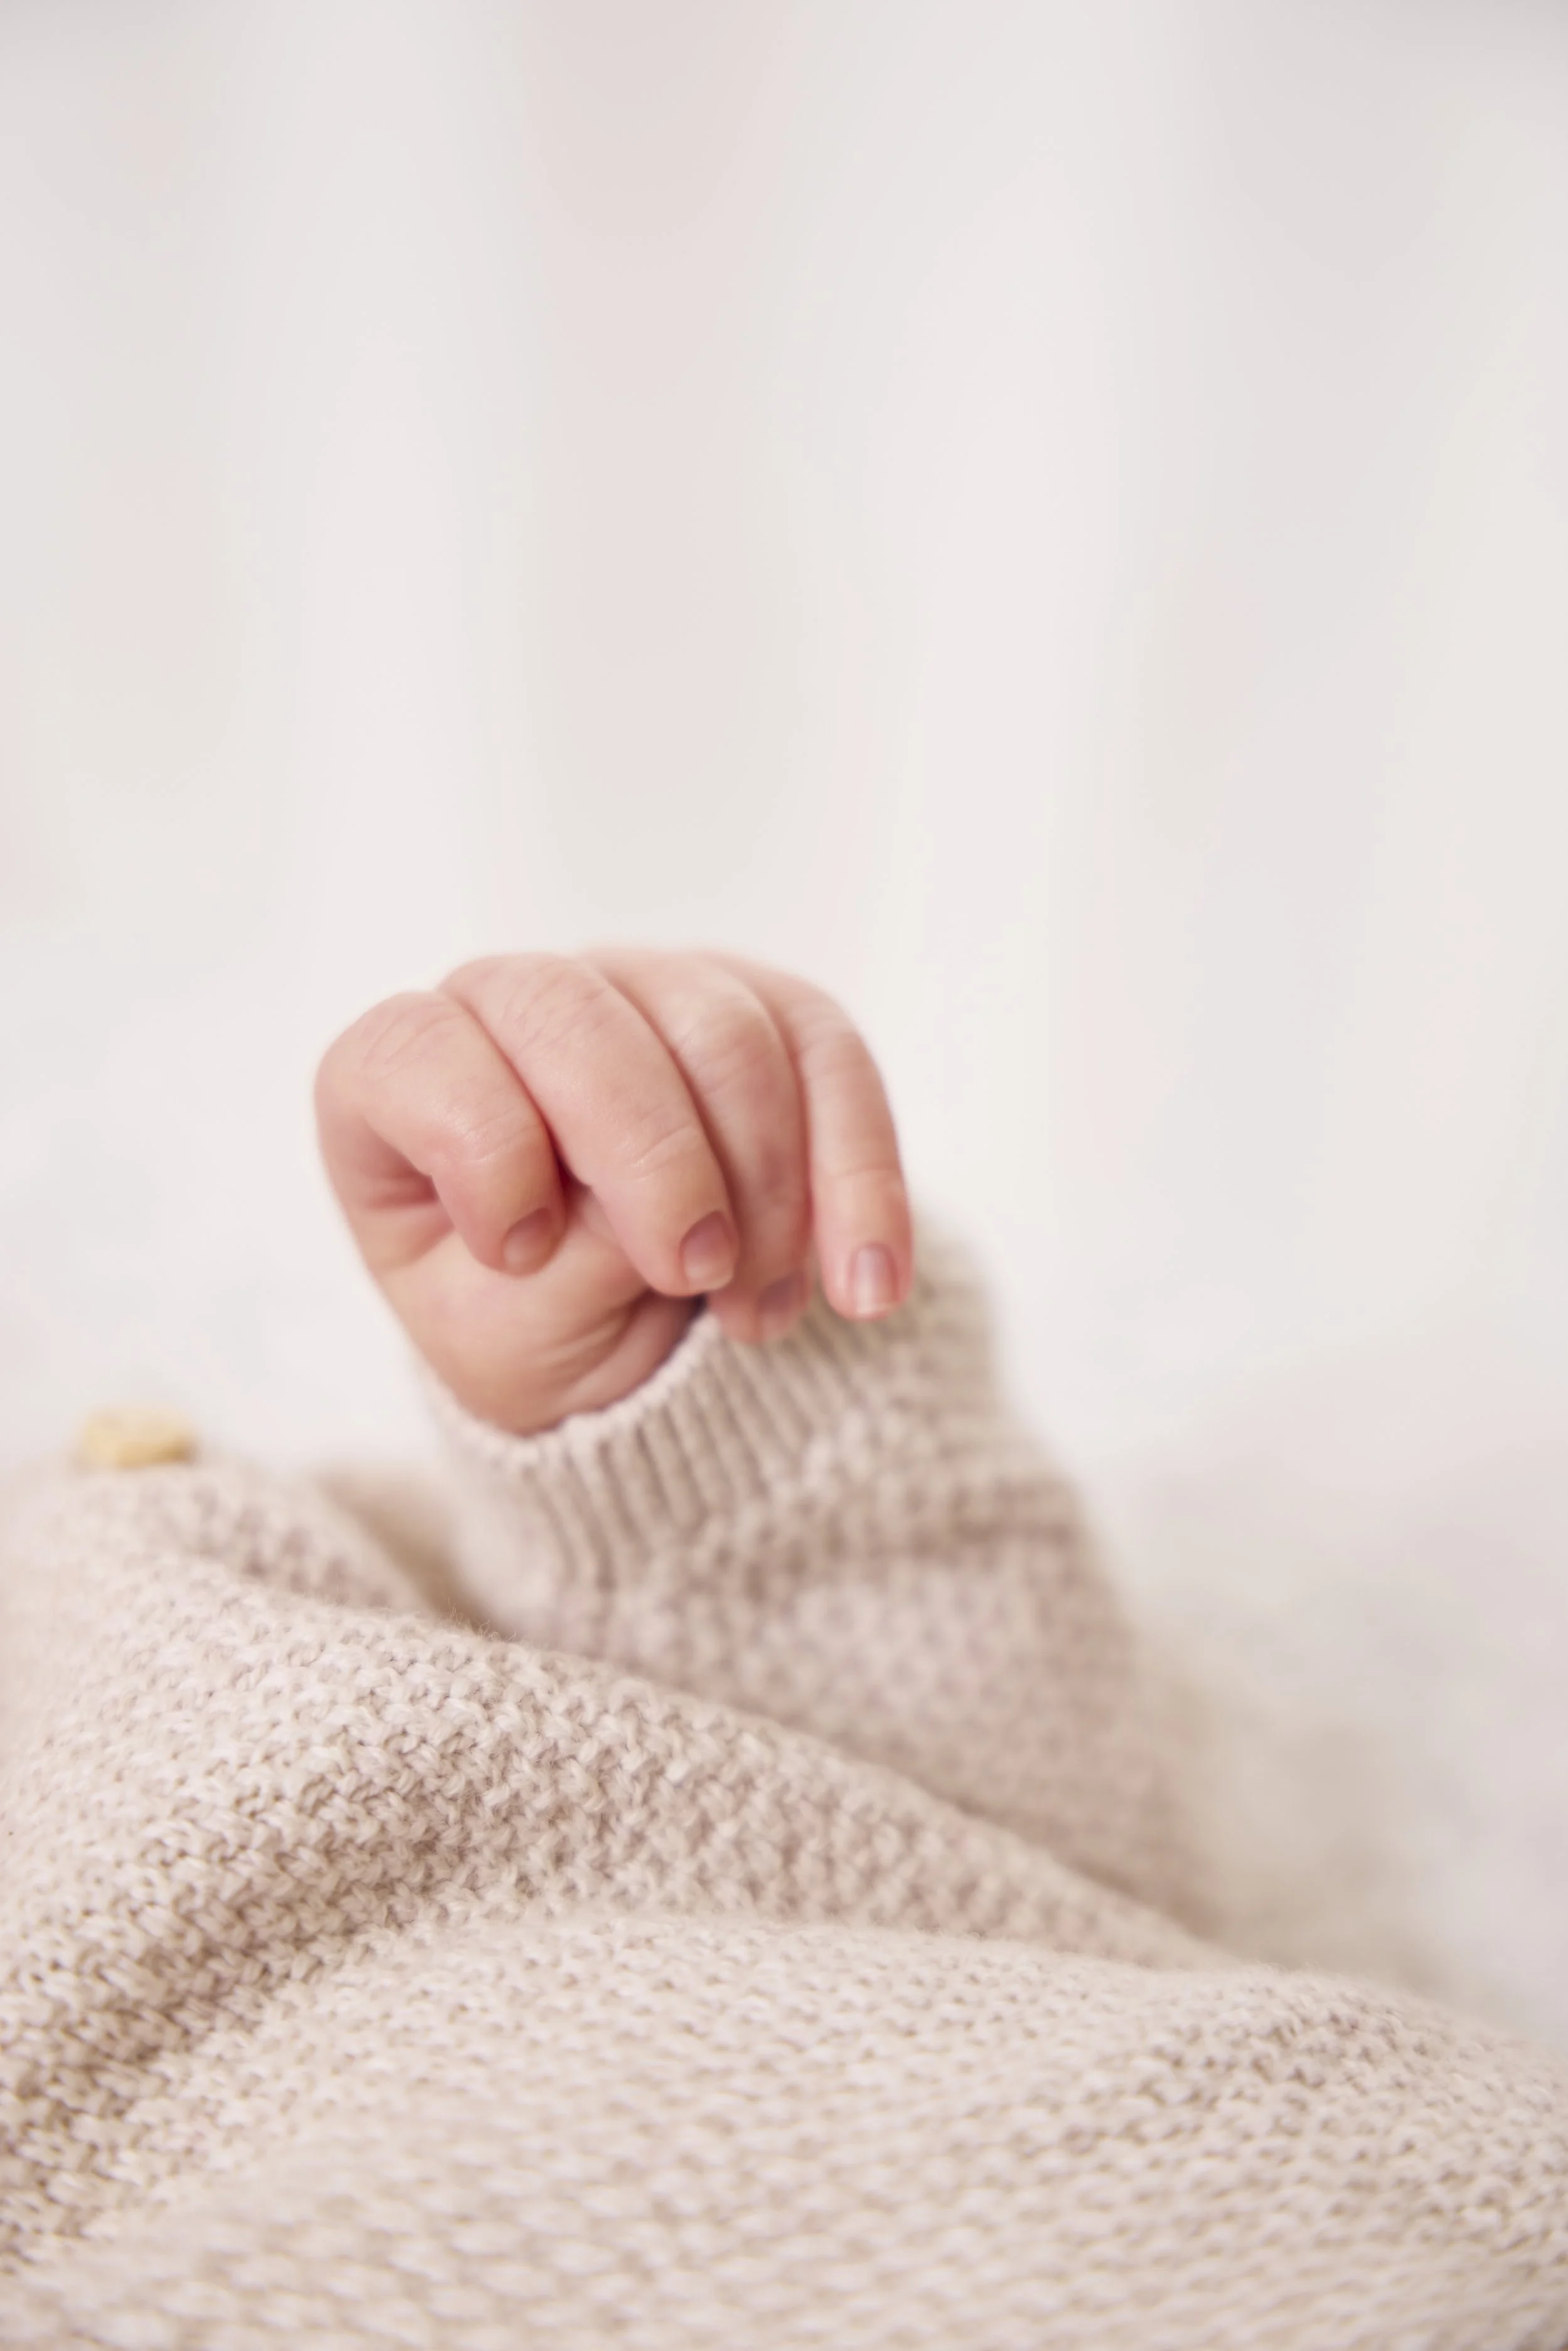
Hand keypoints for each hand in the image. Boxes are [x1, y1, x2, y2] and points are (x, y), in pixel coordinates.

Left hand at [315, 950, 913, 1433]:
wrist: (634, 1348)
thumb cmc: (531, 1332)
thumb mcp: (506, 1342)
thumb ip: (562, 1270)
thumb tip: (672, 1210)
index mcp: (403, 1085)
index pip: (413, 1052)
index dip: (477, 1141)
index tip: (521, 1254)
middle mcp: (515, 1009)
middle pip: (576, 1016)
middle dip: (651, 1156)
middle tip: (694, 1274)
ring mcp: (644, 992)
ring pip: (720, 1028)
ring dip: (763, 1186)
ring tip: (760, 1314)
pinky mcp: (764, 1013)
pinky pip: (831, 1057)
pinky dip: (860, 1177)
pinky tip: (867, 1283)